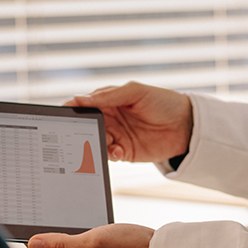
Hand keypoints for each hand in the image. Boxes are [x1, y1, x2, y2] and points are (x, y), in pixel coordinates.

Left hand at [27, 224, 154, 247]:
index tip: (25, 222)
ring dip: (60, 234)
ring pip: (68, 246)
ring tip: (51, 220)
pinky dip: (76, 235)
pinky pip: (82, 245)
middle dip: (45, 236)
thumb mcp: (93, 241)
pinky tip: (78, 227)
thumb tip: (34, 242)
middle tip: (34, 217)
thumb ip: (63, 243)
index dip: (35, 237)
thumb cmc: (129, 247)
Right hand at [65, 81, 192, 162]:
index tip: (61, 114)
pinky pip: (109, 155)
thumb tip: (81, 98)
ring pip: (94, 142)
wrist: (187, 125)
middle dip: (79, 130)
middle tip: (75, 135)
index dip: (72, 109)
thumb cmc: (163, 102)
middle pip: (85, 126)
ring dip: (95, 144)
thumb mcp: (137, 92)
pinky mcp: (125, 151)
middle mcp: (110, 118)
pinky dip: (109, 154)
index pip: (84, 104)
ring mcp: (117, 135)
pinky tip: (119, 151)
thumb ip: (110, 95)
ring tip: (105, 143)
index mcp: (110, 100)